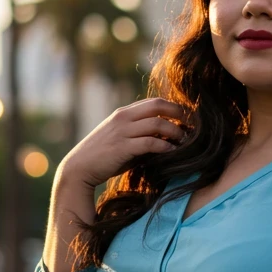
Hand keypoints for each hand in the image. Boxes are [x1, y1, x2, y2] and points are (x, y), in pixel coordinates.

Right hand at [58, 97, 193, 189]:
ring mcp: (122, 131)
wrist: (79, 169)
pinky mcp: (122, 147)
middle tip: (193, 126)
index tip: (188, 119)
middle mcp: (123, 118)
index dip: (174, 108)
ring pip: (157, 124)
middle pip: (158, 106)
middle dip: (179, 113)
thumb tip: (167, 138)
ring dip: (175, 132)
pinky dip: (164, 147)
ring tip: (185, 141)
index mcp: (124, 113)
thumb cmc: (104, 156)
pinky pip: (150, 142)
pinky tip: (172, 152)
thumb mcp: (122, 139)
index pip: (154, 102)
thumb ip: (140, 134)